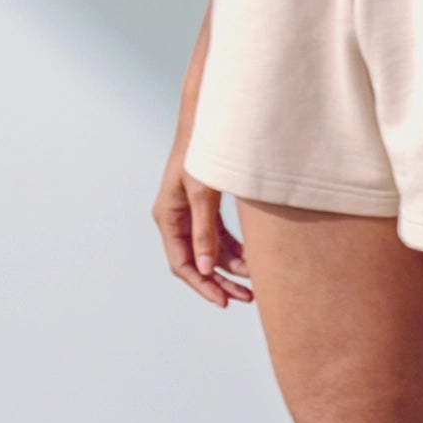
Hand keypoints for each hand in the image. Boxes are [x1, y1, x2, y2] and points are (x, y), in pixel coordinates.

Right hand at [154, 151, 254, 307]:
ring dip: (230, 269)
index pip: (182, 264)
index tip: (224, 301)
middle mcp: (176, 219)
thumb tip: (206, 269)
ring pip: (210, 252)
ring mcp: (191, 214)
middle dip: (220, 283)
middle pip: (197, 263)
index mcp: (168, 217)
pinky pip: (219, 238)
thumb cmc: (201, 151)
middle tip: (246, 298)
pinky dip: (235, 251)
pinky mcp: (206, 207)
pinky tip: (253, 261)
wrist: (211, 120)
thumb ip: (205, 231)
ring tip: (254, 285)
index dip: (202, 285)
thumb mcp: (204, 193)